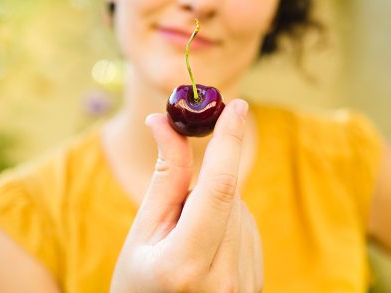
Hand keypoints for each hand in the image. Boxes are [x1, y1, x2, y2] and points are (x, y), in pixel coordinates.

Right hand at [110, 99, 262, 292]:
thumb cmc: (138, 282)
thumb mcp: (143, 230)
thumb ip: (165, 176)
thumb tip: (165, 122)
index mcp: (183, 264)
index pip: (219, 188)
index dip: (229, 141)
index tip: (238, 106)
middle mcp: (223, 279)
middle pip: (229, 197)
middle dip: (206, 187)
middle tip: (177, 214)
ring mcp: (245, 286)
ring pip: (241, 211)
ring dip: (216, 208)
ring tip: (188, 242)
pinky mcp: (256, 283)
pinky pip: (247, 230)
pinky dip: (228, 225)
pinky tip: (207, 250)